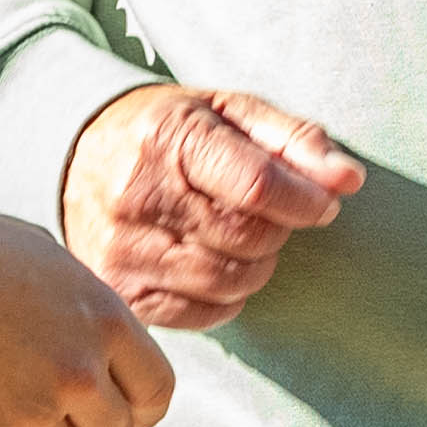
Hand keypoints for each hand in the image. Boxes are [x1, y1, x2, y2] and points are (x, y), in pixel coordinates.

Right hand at [0, 209, 179, 426]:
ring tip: (3, 405)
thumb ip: (83, 308)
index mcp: (106, 322)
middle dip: (88, 425)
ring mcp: (32, 413)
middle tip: (54, 405)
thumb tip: (97, 338)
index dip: (140, 404)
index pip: (156, 392)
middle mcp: (80, 374)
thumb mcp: (48, 260)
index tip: (121, 404)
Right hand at [60, 85, 362, 330]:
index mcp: (169, 138)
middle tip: (273, 215)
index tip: (323, 202)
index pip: (257, 185)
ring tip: (245, 239)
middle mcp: (137, 195)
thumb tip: (349, 180)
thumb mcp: (230, 112)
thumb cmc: (171, 130)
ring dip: (257, 265)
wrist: (77, 153)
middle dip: (279, 230)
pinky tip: (218, 265)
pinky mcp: (119, 291)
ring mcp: (122, 249)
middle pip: (247, 238)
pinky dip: (228, 297)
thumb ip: (293, 140)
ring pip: (228, 281)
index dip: (306, 200)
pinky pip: (202, 314)